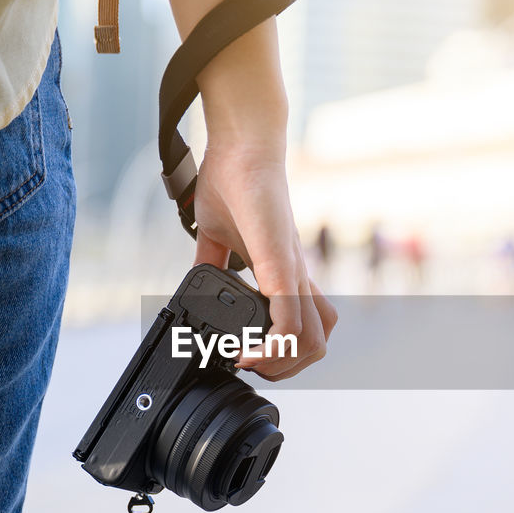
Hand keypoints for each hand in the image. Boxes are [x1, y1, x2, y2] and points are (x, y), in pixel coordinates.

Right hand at [191, 139, 336, 379]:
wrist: (242, 145)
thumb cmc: (233, 180)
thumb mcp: (217, 234)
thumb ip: (211, 262)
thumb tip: (194, 283)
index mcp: (285, 272)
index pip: (307, 324)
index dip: (283, 351)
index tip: (246, 356)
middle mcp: (296, 276)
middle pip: (319, 340)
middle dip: (286, 368)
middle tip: (251, 366)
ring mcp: (292, 272)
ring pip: (313, 340)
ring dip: (281, 365)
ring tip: (249, 363)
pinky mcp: (280, 265)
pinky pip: (289, 322)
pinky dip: (271, 349)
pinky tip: (245, 352)